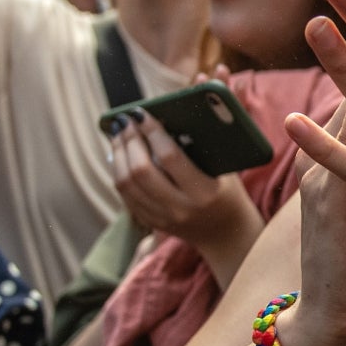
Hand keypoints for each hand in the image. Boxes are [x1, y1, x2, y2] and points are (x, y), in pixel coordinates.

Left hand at [110, 113, 261, 256]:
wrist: (227, 232)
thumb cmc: (228, 190)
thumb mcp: (224, 168)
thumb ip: (200, 145)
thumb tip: (165, 117)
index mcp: (204, 192)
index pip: (169, 156)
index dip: (151, 131)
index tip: (141, 113)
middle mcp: (181, 208)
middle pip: (141, 171)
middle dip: (130, 140)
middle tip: (126, 120)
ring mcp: (164, 218)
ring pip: (126, 184)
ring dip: (118, 154)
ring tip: (119, 134)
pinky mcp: (152, 223)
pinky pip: (125, 196)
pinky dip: (118, 171)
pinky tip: (120, 155)